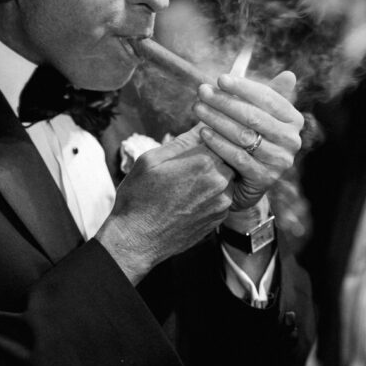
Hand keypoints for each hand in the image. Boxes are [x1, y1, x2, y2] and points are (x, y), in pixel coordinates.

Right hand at [96, 124, 233, 282]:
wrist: (137, 241)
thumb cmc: (138, 198)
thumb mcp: (151, 160)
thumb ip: (182, 141)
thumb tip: (202, 124)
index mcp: (203, 162)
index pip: (220, 136)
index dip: (210, 133)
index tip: (199, 136)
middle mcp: (220, 183)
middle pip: (228, 156)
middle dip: (213, 154)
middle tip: (191, 158)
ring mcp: (222, 203)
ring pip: (227, 177)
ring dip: (214, 174)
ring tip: (187, 180)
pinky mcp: (220, 219)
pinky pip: (223, 196)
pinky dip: (212, 193)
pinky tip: (189, 196)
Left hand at [193, 70, 303, 211]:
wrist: (244, 183)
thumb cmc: (250, 140)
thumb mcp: (259, 117)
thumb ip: (267, 97)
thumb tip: (289, 74)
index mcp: (293, 120)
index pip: (268, 98)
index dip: (243, 87)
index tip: (220, 79)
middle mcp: (292, 140)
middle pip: (253, 116)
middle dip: (224, 101)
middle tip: (202, 91)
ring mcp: (280, 161)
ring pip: (244, 135)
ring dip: (217, 119)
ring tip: (198, 108)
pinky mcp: (264, 178)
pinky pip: (237, 156)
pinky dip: (218, 143)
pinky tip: (202, 132)